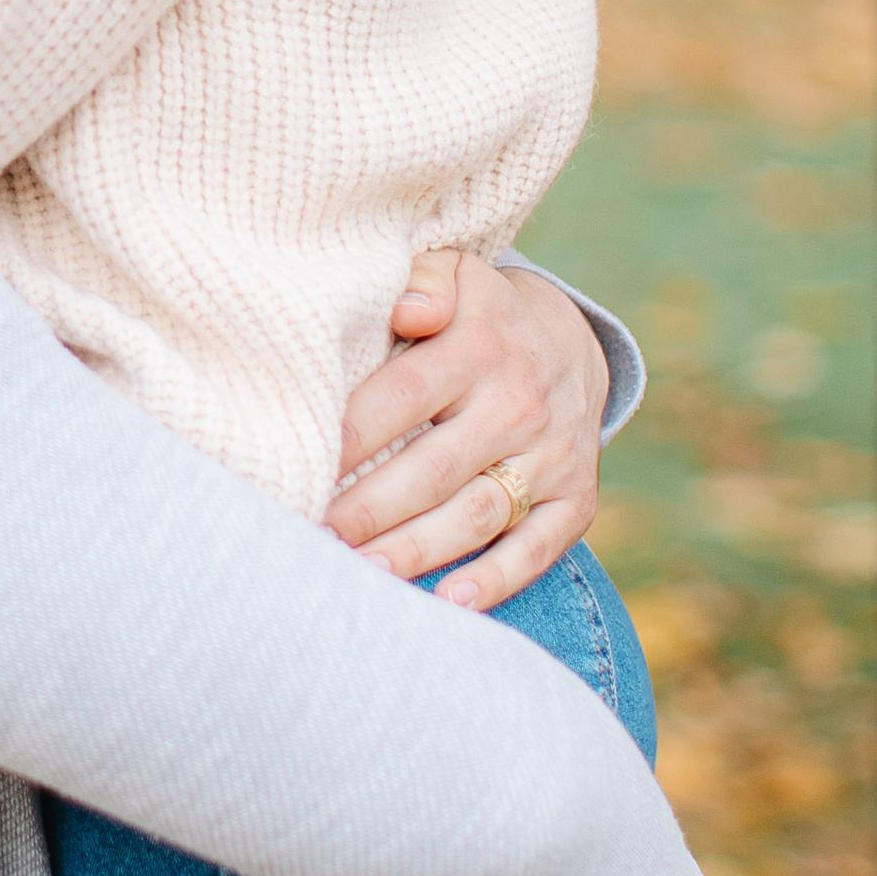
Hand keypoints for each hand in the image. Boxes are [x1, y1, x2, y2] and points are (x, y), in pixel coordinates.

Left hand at [322, 249, 606, 608]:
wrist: (571, 341)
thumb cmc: (477, 314)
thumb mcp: (456, 273)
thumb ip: (423, 282)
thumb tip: (409, 310)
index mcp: (478, 346)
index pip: (403, 396)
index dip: (351, 435)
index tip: (300, 465)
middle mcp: (517, 405)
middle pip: (433, 468)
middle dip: (369, 509)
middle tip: (313, 537)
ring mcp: (551, 456)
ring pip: (476, 514)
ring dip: (416, 551)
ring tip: (358, 577)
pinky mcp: (576, 499)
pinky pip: (539, 547)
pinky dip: (498, 579)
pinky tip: (449, 602)